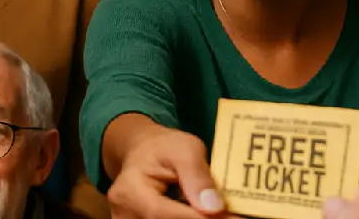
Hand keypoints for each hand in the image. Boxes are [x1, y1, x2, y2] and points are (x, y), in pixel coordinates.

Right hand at [106, 124, 233, 218]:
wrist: (141, 152)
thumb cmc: (163, 147)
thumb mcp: (184, 148)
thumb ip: (197, 176)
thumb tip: (214, 208)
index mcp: (130, 192)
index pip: (167, 215)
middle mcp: (124, 214)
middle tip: (234, 216)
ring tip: (225, 214)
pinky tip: (206, 214)